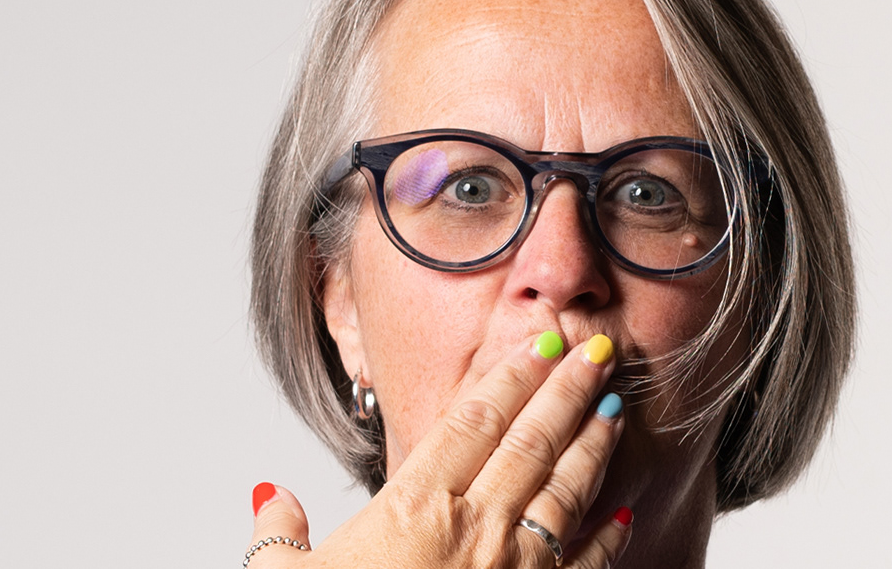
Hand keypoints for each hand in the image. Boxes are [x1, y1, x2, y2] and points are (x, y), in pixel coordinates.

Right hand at [246, 331, 632, 568]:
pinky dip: (606, 537)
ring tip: (615, 409)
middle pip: (531, 441)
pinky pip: (582, 567)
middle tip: (600, 350)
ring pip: (565, 492)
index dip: (509, 376)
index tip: (538, 345)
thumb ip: (279, 536)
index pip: (472, 421)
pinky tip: (621, 513)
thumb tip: (270, 497)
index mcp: (413, 509)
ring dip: (594, 447)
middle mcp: (472, 531)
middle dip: (570, 390)